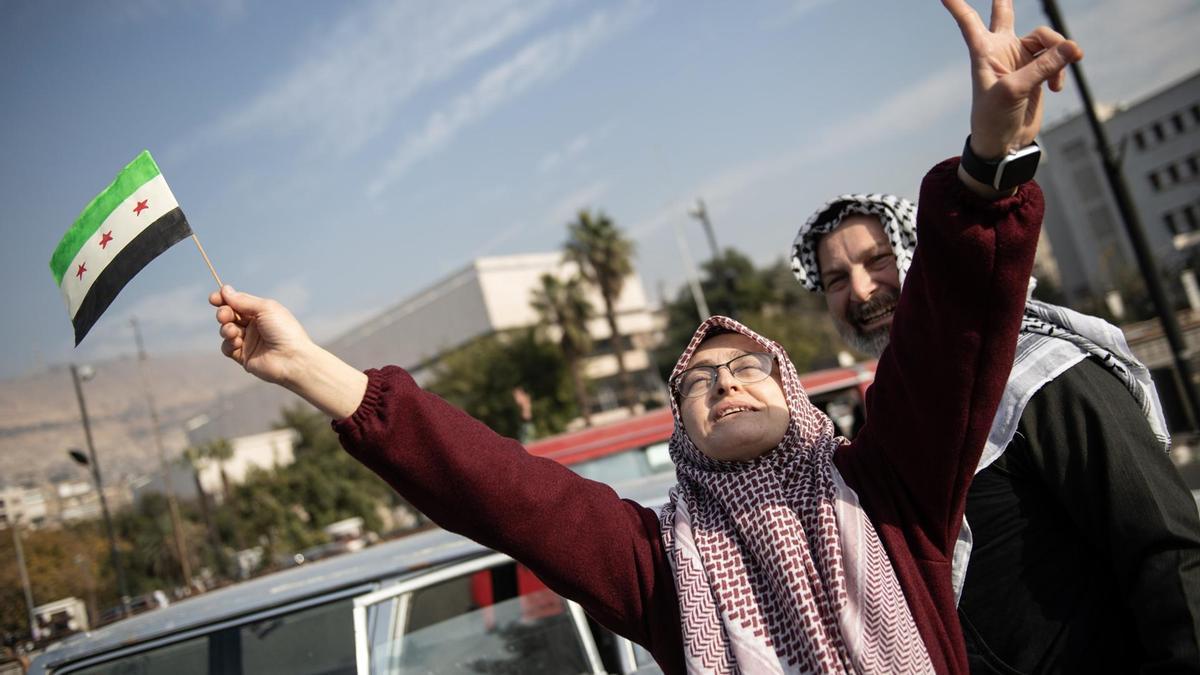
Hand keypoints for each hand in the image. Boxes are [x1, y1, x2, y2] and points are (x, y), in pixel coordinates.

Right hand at [209, 286, 312, 386]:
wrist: (293, 359)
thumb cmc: (284, 331)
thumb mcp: (265, 308)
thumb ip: (243, 301)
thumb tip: (225, 290)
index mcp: (261, 312)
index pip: (238, 302)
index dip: (224, 299)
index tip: (214, 298)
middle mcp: (254, 326)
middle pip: (230, 315)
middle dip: (224, 313)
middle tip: (225, 315)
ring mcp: (249, 341)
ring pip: (226, 330)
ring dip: (226, 329)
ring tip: (232, 331)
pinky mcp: (244, 356)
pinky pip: (227, 348)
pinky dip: (228, 344)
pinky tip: (236, 343)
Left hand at [943, 0, 1082, 158]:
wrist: (1005, 143)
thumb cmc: (995, 118)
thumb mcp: (1015, 90)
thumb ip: (1043, 67)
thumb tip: (1072, 47)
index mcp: (984, 52)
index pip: (969, 22)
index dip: (957, 6)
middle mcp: (1001, 50)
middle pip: (1004, 15)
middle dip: (1003, 0)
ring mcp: (1021, 60)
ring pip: (1046, 40)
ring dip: (1058, 53)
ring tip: (1060, 74)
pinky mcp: (1038, 72)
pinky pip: (1057, 58)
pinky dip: (1061, 69)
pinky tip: (1056, 88)